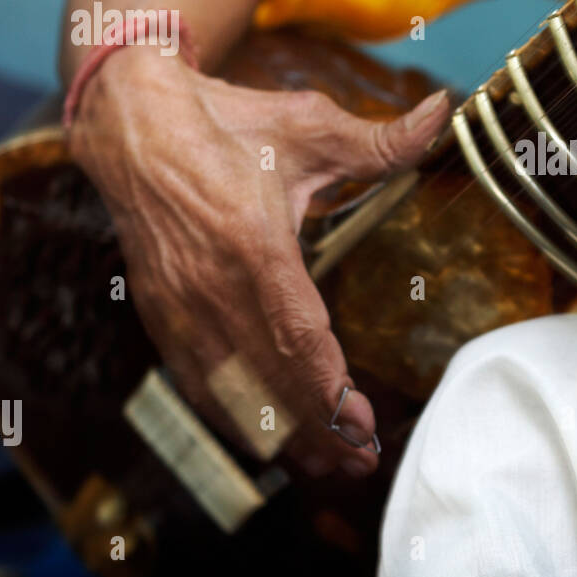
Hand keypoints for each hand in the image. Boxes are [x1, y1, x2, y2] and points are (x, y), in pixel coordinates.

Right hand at [68, 45, 448, 475]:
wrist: (132, 122)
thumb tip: (444, 112)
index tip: (362, 420)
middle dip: (316, 425)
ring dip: (278, 430)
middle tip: (360, 461)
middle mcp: (209, 282)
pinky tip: (262, 439)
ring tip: (324, 464)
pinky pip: (195, 380)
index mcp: (251, 239)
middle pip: (268, 374)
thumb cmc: (229, 123)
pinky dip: (231, 415)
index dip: (329, 384)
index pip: (295, 330)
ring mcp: (178, 302)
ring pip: (231, 387)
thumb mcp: (310, 125)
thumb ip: (382, 138)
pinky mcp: (159, 311)